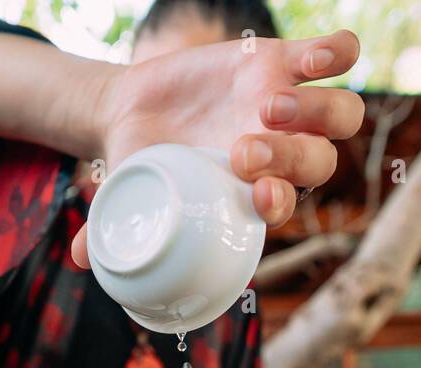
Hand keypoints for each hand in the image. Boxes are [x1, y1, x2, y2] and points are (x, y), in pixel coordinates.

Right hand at [72, 31, 362, 267]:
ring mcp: (289, 107)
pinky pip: (335, 57)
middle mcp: (280, 153)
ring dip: (315, 113)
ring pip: (341, 115)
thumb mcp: (124, 194)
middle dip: (288, 156)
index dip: (280, 201)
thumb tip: (80, 259)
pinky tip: (311, 61)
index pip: (284, 204)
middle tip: (241, 148)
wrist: (136, 111)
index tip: (256, 195)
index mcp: (250, 192)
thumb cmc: (139, 166)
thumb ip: (109, 228)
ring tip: (266, 106)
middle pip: (319, 161)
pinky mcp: (284, 62)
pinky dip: (336, 55)